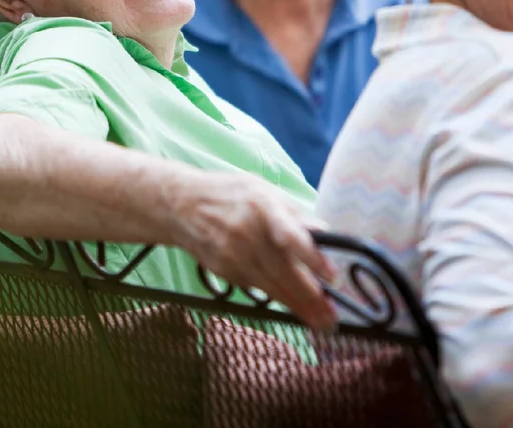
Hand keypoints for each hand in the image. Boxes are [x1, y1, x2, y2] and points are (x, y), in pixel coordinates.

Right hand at [167, 171, 336, 331]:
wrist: (180, 205)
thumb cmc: (231, 195)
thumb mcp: (264, 191)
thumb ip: (295, 213)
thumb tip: (324, 232)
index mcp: (263, 207)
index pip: (291, 235)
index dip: (312, 257)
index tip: (332, 276)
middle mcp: (248, 233)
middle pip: (283, 271)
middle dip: (311, 298)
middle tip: (332, 318)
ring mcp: (233, 255)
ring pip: (271, 287)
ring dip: (298, 307)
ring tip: (320, 321)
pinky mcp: (224, 270)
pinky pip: (255, 287)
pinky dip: (276, 297)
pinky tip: (293, 306)